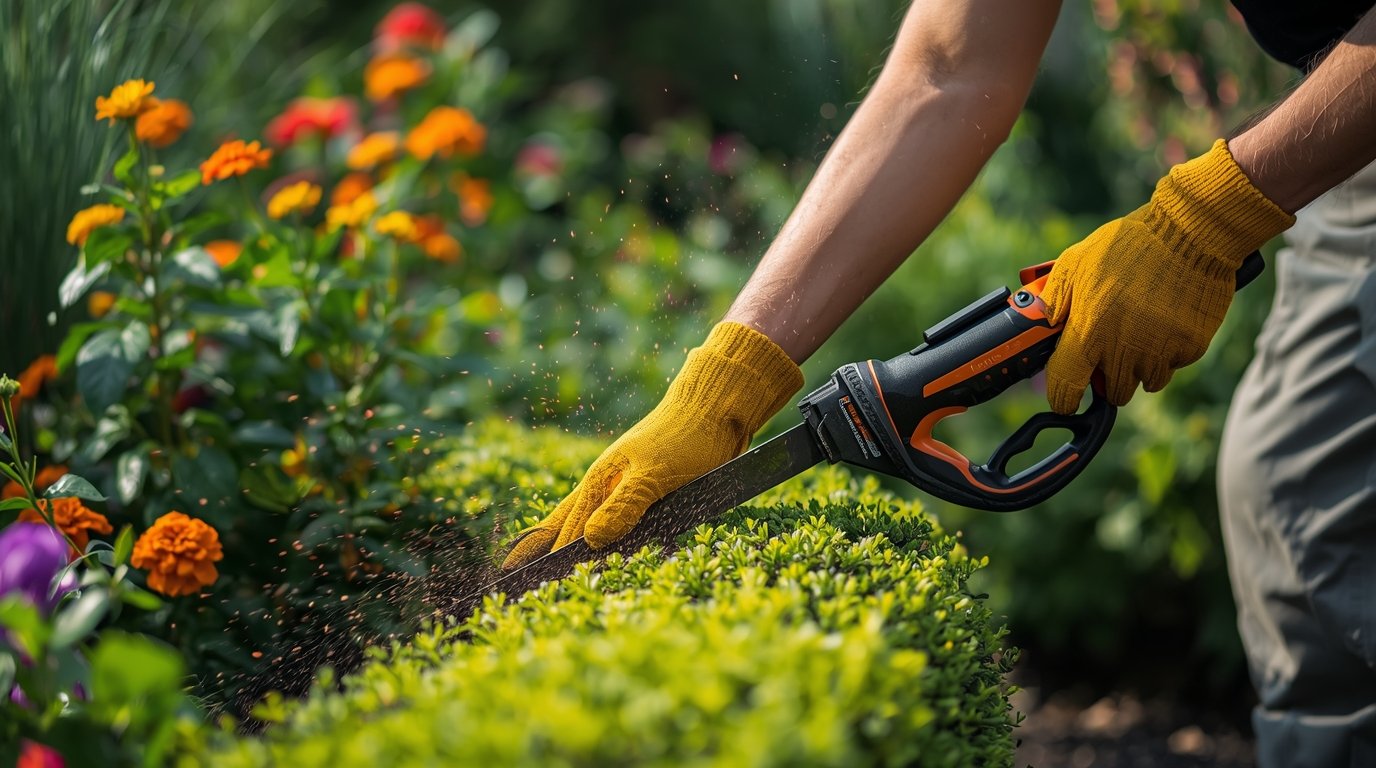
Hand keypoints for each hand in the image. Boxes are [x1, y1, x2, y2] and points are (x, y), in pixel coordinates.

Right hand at [501, 322, 802, 569]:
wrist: (713, 408)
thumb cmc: (686, 439)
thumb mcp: (655, 477)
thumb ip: (624, 508)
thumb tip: (589, 542)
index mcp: (598, 485)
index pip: (560, 533)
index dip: (541, 561)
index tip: (515, 585)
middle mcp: (603, 488)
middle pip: (559, 525)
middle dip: (537, 553)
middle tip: (510, 580)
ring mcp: (621, 488)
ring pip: (583, 521)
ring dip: (564, 544)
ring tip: (541, 566)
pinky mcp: (643, 491)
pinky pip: (612, 520)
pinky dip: (600, 537)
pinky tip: (598, 547)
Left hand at [1042, 139, 1293, 413]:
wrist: (1189, 233)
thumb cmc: (1127, 245)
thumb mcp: (1075, 262)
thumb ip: (1055, 297)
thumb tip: (1043, 321)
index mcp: (1089, 333)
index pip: (1066, 387)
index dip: (1062, 398)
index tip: (1065, 398)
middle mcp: (1123, 351)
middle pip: (1113, 392)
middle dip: (1108, 376)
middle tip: (1110, 348)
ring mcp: (1160, 352)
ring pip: (1145, 382)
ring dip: (1139, 365)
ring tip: (1140, 329)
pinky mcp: (1190, 348)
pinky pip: (1174, 364)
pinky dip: (1168, 351)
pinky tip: (1166, 320)